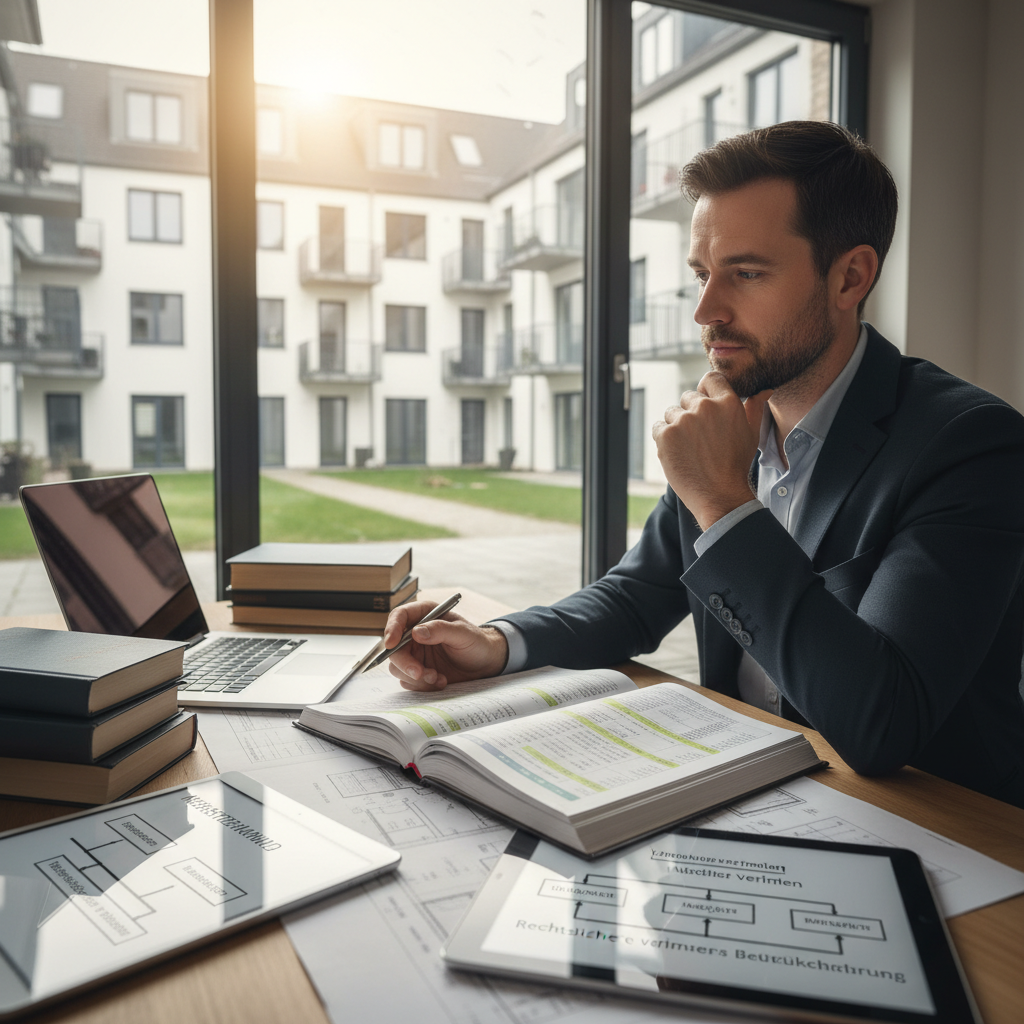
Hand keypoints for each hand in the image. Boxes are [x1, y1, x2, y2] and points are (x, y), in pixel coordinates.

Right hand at [382, 599, 508, 690]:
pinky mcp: (417, 671)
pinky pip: (408, 681)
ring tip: (438, 677)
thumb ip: (441, 630)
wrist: (485, 664)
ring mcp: (415, 653)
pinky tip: (440, 681)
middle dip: (405, 663)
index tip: (391, 644)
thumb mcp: (463, 633)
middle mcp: (415, 634)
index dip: (392, 628)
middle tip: (420, 673)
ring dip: (416, 677)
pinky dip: (422, 685)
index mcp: (425, 615)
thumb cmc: (476, 642)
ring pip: (398, 667)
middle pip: (394, 647)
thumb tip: (416, 632)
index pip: (399, 616)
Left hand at [652, 372, 770, 530]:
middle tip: (700, 438)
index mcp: (727, 403)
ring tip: (690, 448)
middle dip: (691, 413)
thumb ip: (755, 407)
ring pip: (672, 412)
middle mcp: (704, 407)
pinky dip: (664, 438)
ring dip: (676, 426)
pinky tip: (678, 452)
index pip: (710, 378)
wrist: (719, 494)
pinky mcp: (665, 435)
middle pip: (688, 397)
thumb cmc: (736, 464)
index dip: (705, 390)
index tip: (705, 405)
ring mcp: (683, 420)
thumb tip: (765, 389)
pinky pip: (658, 427)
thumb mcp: (752, 433)